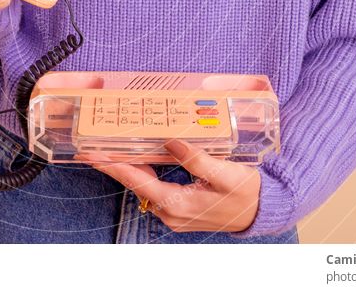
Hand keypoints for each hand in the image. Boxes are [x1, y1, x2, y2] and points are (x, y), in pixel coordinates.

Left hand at [81, 139, 260, 232]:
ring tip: (115, 147)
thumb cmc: (247, 192)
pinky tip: (143, 159)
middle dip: (117, 164)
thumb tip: (172, 141)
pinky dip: (146, 174)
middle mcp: (171, 212)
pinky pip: (156, 190)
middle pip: (136, 184)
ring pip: (145, 187)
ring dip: (131, 168)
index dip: (113, 166)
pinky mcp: (180, 210)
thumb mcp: (225, 173)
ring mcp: (174, 214)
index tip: (93, 155)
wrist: (262, 211)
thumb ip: (196, 159)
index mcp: (177, 203)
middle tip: (98, 145)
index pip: (137, 181)